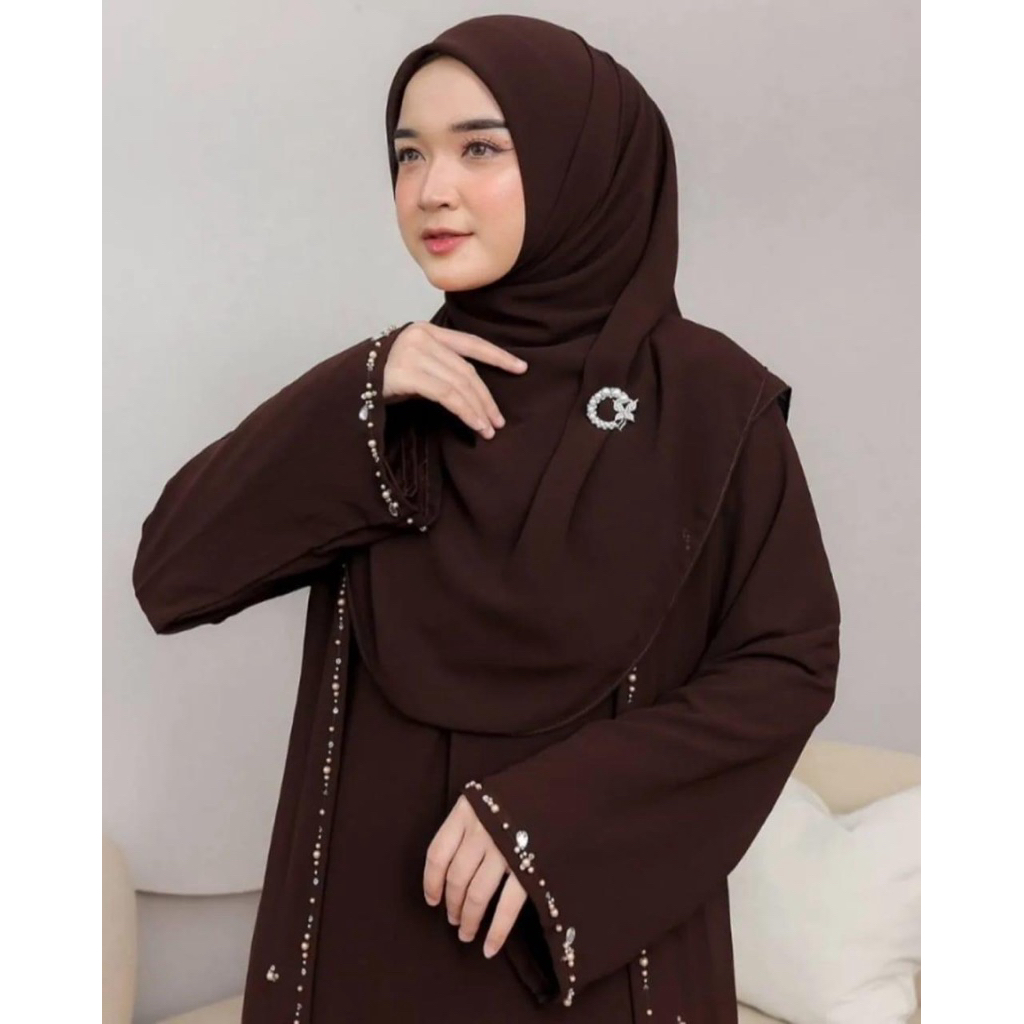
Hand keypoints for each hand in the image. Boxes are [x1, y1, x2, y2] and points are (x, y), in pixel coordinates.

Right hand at [381, 322, 528, 438]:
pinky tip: (475, 425)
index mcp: (427, 331)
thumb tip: (475, 391)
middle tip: (499, 421)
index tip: (521, 368)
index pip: (471, 343)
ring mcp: (413, 353)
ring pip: (460, 384)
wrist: (345, 388)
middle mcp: (421, 337)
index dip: (498, 356)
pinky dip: (464, 411)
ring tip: (489, 429)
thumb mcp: (414, 366)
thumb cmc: (381, 380)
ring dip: (478, 409)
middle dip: (486, 397)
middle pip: (467, 370)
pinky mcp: (406, 374)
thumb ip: (440, 367)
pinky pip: (446, 395)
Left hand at [423, 793, 527, 958]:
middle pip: (456, 878)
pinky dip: (496, 931)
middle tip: (454, 920)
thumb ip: (471, 822)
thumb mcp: (489, 796)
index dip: (431, 882)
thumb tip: (453, 864)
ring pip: (477, 894)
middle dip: (452, 905)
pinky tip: (489, 947)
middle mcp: (481, 830)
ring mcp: (504, 849)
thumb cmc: (524, 792)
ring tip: (467, 933)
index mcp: (466, 811)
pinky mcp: (528, 868)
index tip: (432, 900)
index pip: (437, 853)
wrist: (566, 786)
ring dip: (469, 919)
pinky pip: (507, 906)